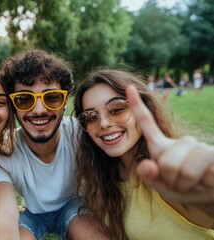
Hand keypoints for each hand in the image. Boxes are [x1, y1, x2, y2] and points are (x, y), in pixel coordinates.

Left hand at [126, 85, 213, 204]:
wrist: (205, 194)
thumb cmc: (179, 187)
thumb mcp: (159, 185)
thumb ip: (149, 177)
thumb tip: (147, 166)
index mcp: (160, 145)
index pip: (146, 123)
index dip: (136, 106)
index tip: (128, 87)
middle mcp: (180, 140)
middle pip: (166, 163)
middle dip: (170, 180)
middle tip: (178, 182)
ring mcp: (199, 145)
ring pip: (184, 171)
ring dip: (185, 185)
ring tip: (191, 183)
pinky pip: (205, 175)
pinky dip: (201, 185)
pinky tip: (205, 181)